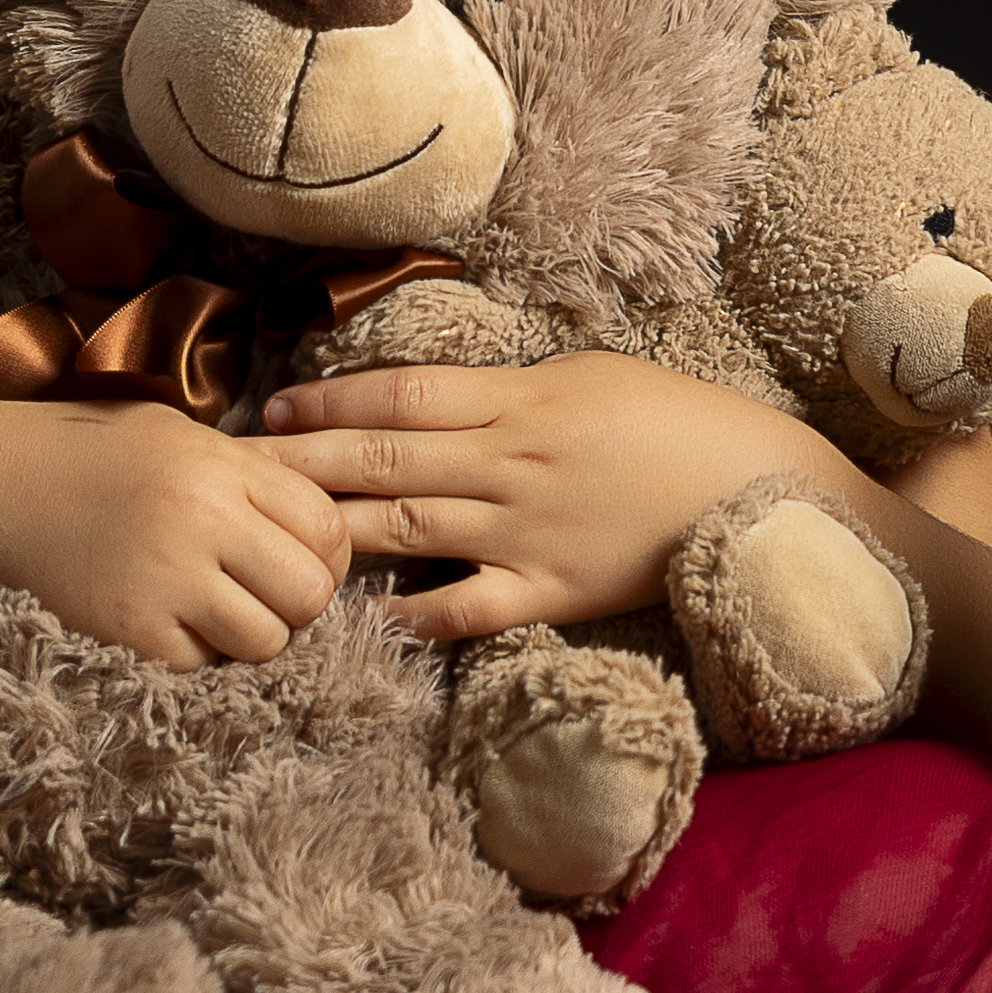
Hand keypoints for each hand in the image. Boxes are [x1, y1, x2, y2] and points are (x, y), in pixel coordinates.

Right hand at [0, 402, 349, 670]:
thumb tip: (325, 527)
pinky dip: (196, 653)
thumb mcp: (183, 436)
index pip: (327, 528)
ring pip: (266, 641)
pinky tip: (168, 618)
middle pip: (310, 592)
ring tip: (216, 609)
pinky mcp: (131, 631)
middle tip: (265, 592)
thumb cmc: (97, 453)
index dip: (329, 553)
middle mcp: (202, 521)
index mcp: (222, 467)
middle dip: (298, 601)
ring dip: (252, 633)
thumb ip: (252, 475)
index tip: (301, 558)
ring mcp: (165, 581)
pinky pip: (203, 666)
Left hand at [257, 352, 814, 639]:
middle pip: (382, 461)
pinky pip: (466, 606)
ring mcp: (528, 531)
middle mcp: (511, 463)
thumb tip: (435, 397)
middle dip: (299, 465)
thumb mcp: (589, 377)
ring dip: (331, 531)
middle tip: (231, 470)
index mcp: (520, 400)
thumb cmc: (676, 422)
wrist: (760, 488)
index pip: (400, 396)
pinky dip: (411, 613)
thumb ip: (507, 390)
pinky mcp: (553, 592)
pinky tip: (360, 615)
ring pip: (407, 529)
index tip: (271, 413)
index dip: (328, 404)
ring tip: (269, 535)